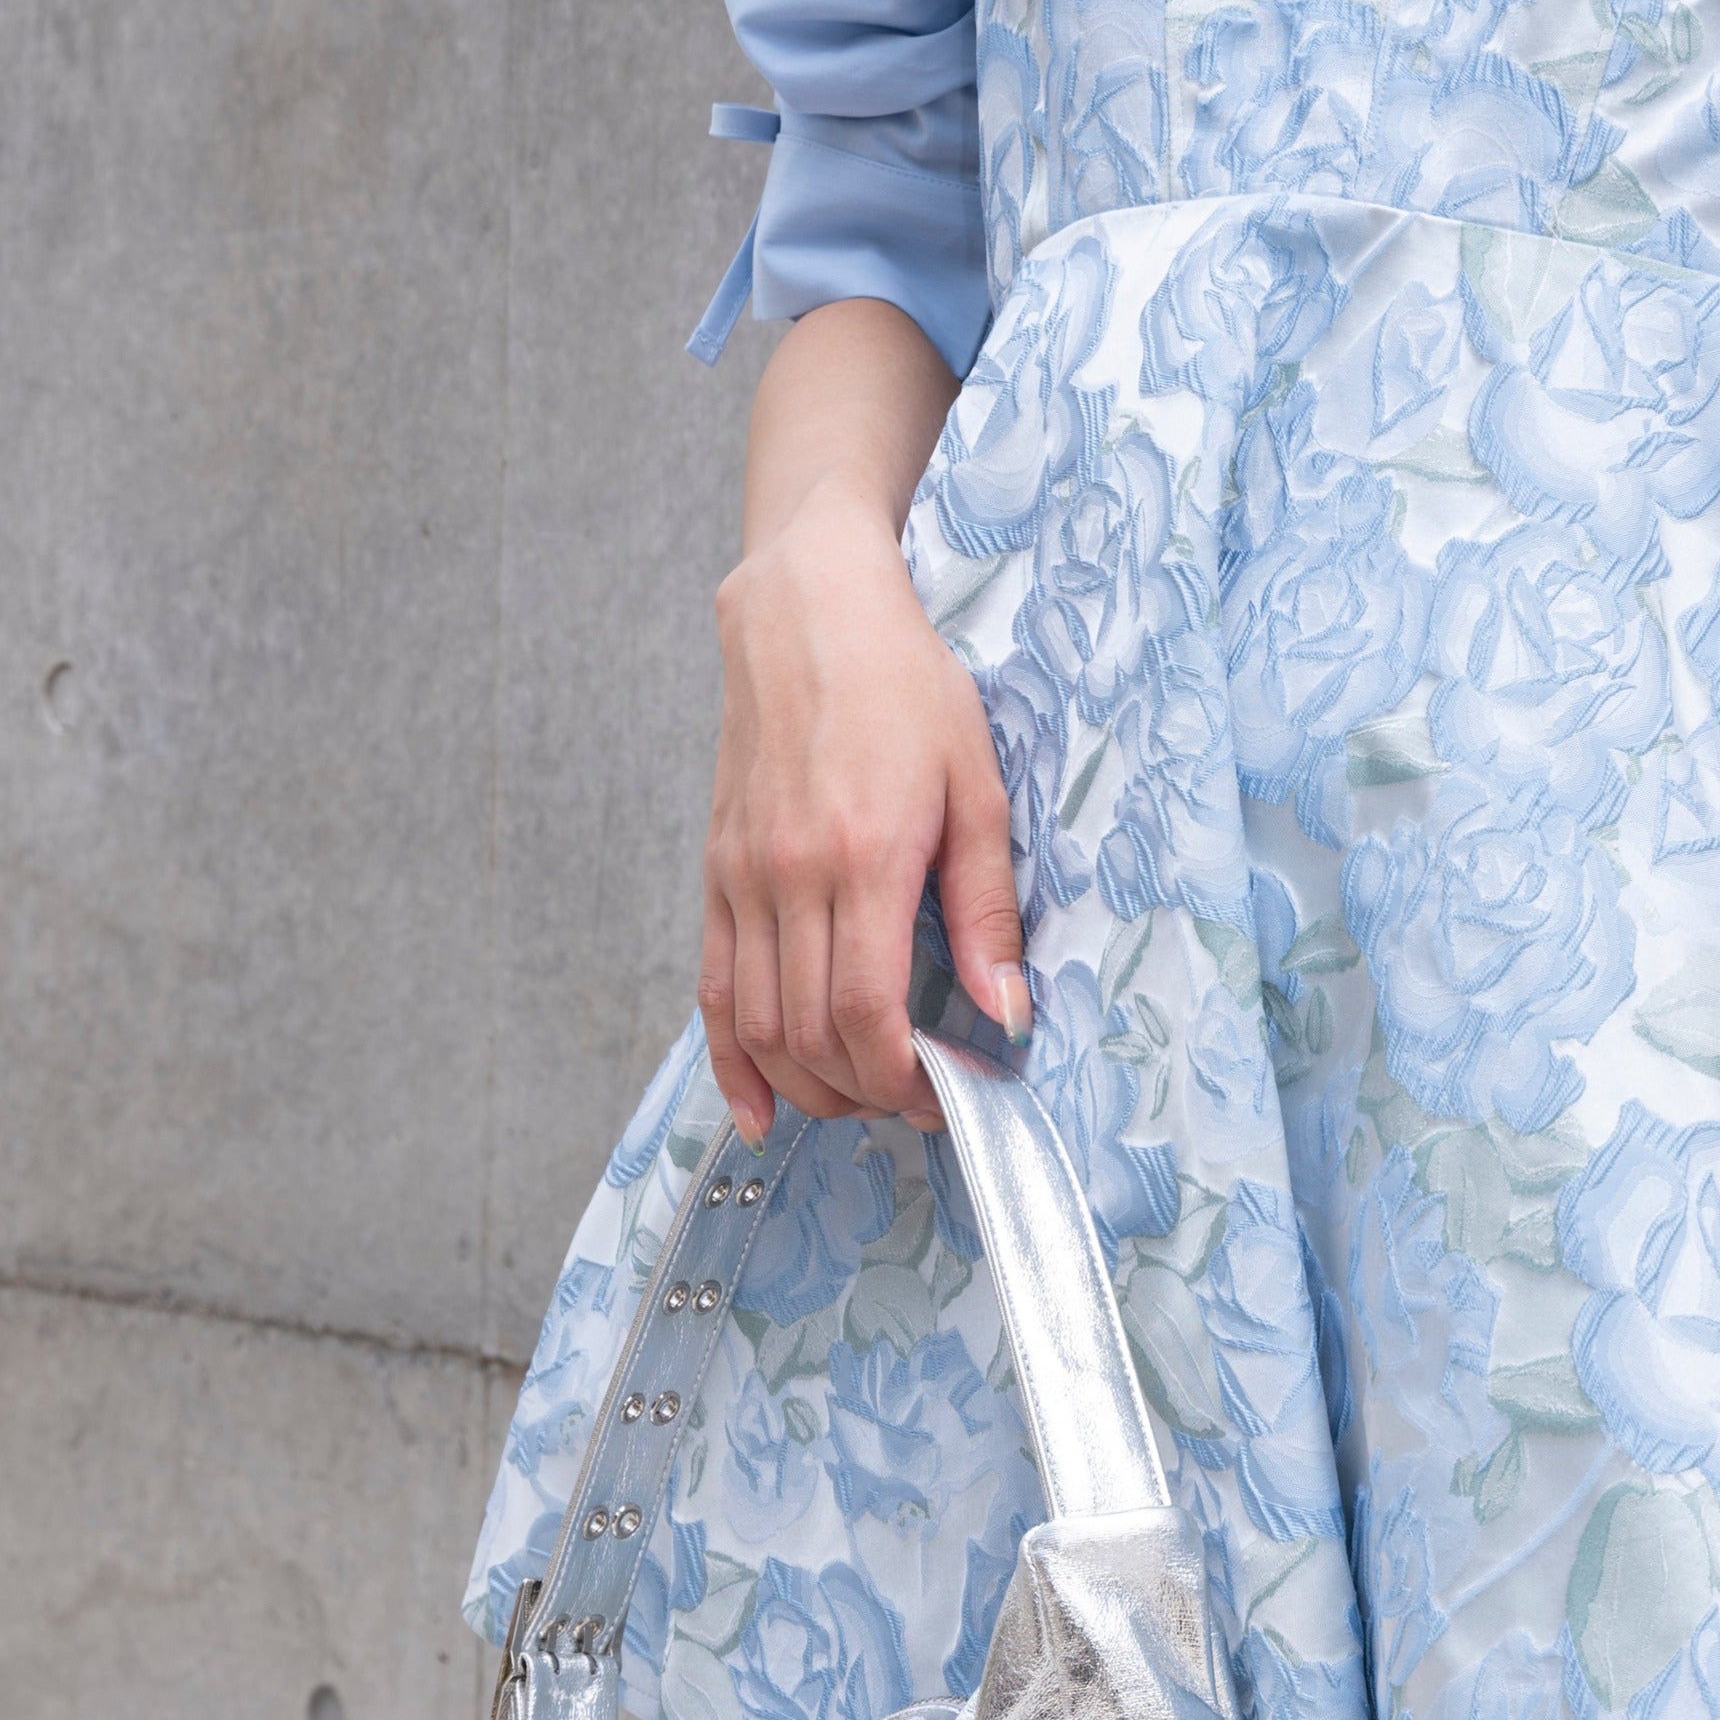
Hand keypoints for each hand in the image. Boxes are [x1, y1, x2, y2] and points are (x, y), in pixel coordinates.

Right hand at [697, 479, 1025, 1141]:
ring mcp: (741, 877)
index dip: (903, 1077)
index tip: (948, 1095)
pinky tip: (760, 1105)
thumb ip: (986, 908)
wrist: (809, 614)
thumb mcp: (978, 786)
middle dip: (866, 1090)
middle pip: (809, 1033)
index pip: (866, 1011)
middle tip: (919, 1100)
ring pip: (756, 1025)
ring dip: (807, 1085)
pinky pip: (711, 988)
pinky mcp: (715, 872)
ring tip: (862, 1097)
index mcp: (864, 856)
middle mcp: (789, 876)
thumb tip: (1007, 1013)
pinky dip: (732, 1060)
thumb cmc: (905, 687)